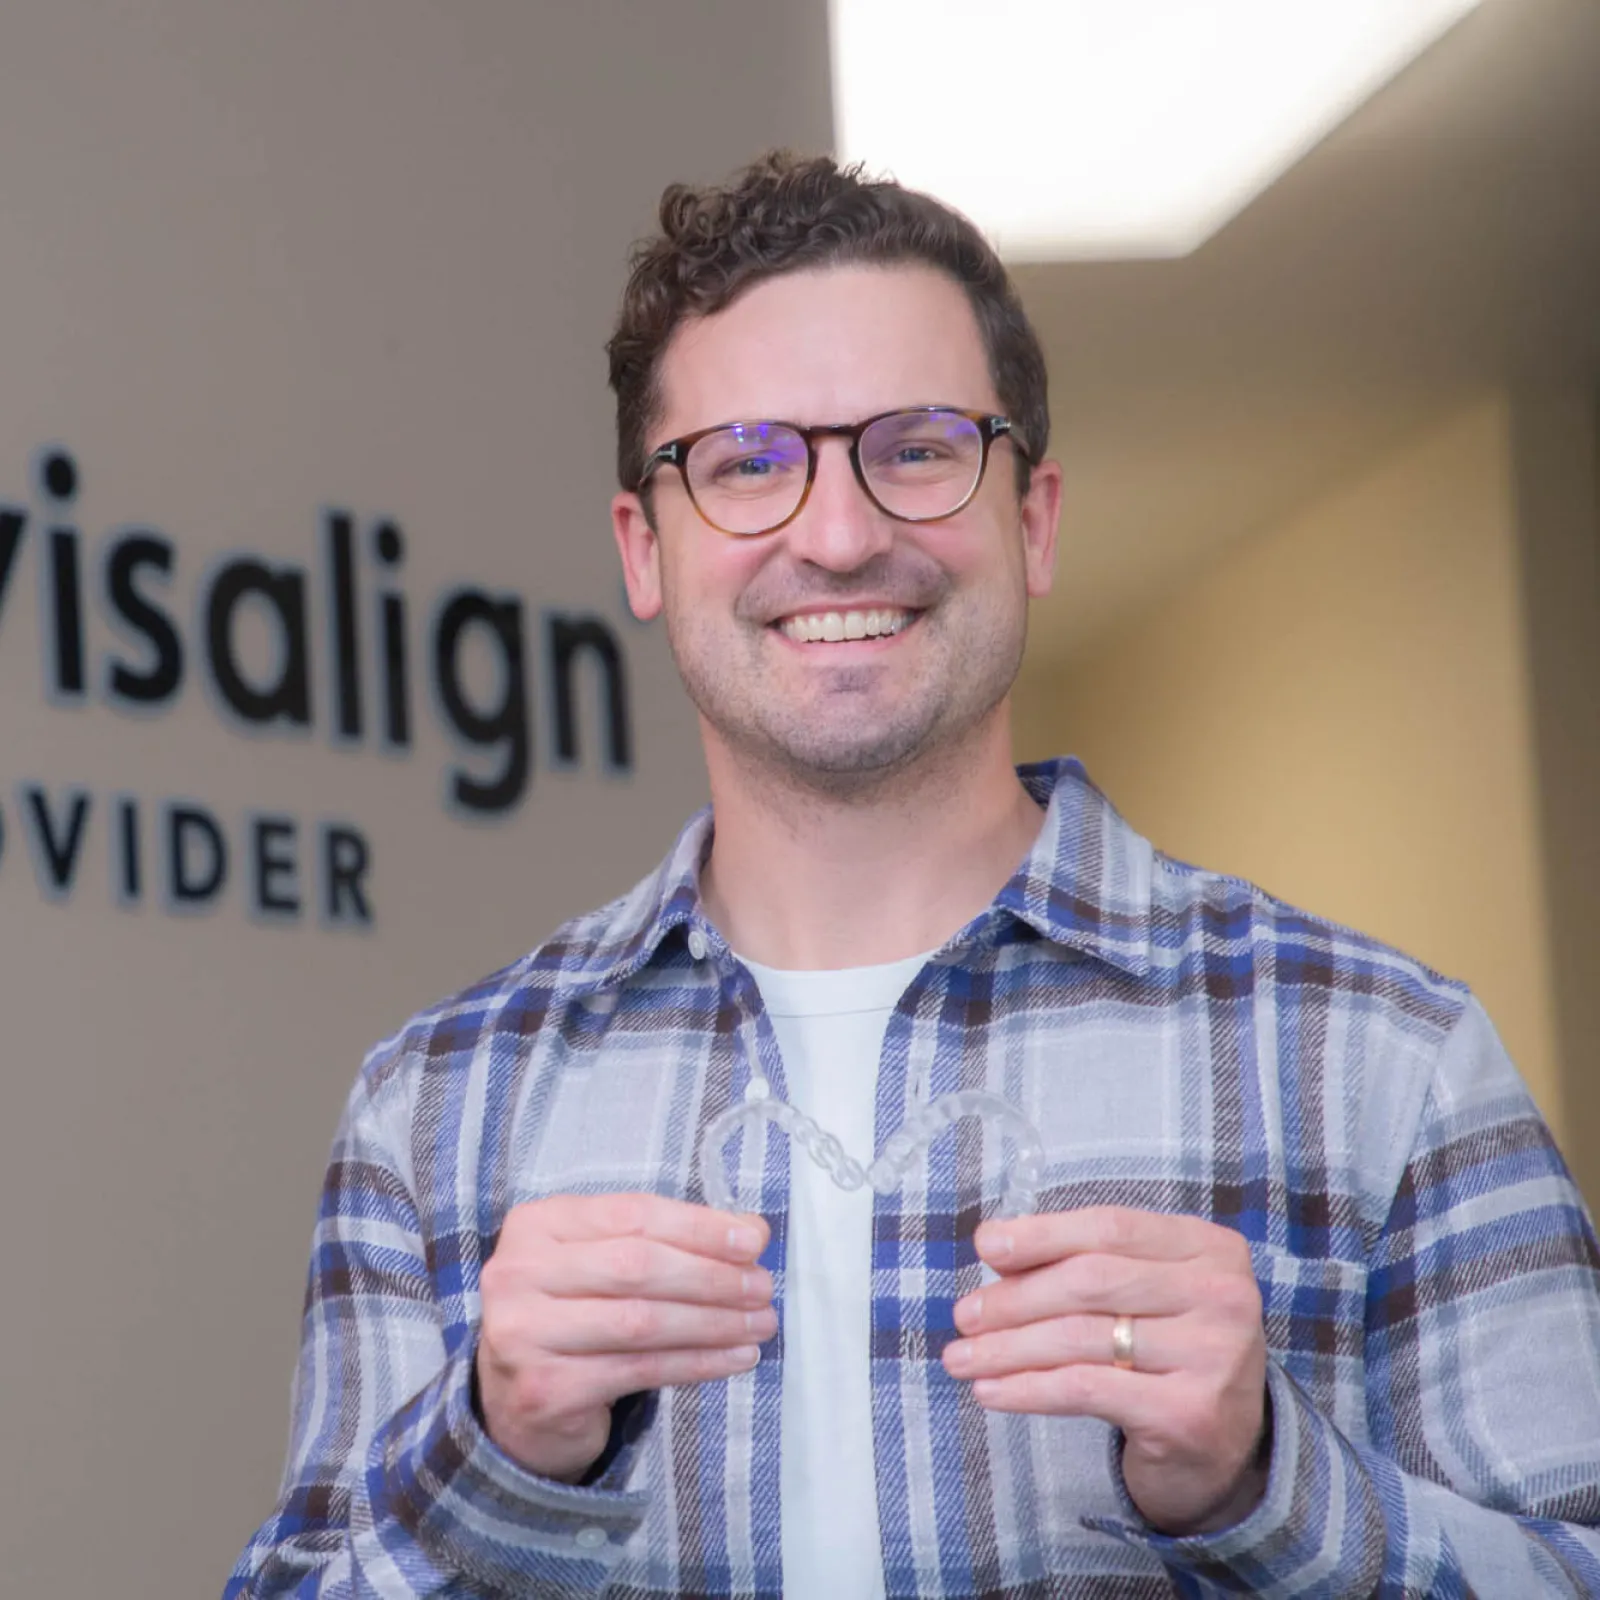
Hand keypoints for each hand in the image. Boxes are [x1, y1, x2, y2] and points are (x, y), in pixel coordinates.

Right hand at [476, 1192, 772, 1482]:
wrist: (516, 1400)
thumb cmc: (574, 1312)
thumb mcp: (608, 1260)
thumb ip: (669, 1239)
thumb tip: (751, 1230)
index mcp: (537, 1223)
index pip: (632, 1214)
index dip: (699, 1227)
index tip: (754, 1240)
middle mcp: (518, 1272)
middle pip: (637, 1266)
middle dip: (712, 1276)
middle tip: (762, 1287)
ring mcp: (523, 1334)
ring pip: (641, 1321)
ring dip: (714, 1322)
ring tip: (760, 1323)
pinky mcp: (544, 1390)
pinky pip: (640, 1370)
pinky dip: (698, 1363)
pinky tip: (735, 1357)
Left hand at [942, 1206, 1268, 1534]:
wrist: (1223, 1449)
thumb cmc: (1168, 1351)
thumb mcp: (1141, 1292)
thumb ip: (1084, 1261)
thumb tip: (995, 1246)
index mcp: (1209, 1247)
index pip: (1110, 1227)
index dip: (1042, 1234)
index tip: (986, 1246)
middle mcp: (1222, 1295)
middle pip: (1091, 1281)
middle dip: (1015, 1298)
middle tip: (965, 1316)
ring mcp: (1213, 1356)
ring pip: (1081, 1337)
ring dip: (1008, 1347)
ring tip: (962, 1357)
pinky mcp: (1189, 1413)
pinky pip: (1085, 1389)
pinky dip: (1028, 1388)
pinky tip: (991, 1391)